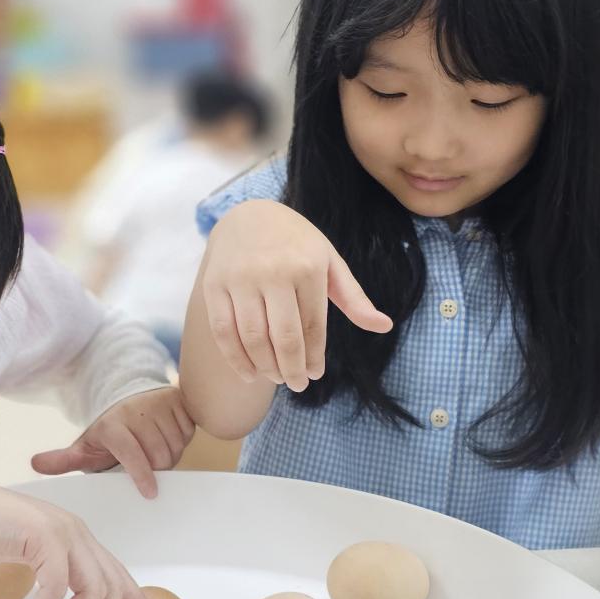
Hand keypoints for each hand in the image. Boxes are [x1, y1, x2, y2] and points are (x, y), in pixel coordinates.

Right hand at [0, 471, 152, 598]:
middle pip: (110, 588)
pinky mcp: (42, 538)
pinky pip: (55, 588)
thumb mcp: (26, 554)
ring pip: (91, 591)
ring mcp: (61, 532)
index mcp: (75, 536)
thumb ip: (50, 570)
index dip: (134, 597)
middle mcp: (76, 532)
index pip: (116, 570)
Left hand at [29, 387, 193, 498]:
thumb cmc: (109, 432)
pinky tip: (167, 435)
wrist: (132, 400)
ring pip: (176, 446)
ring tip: (154, 449)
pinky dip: (181, 439)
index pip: (131, 452)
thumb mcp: (86, 446)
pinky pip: (188, 432)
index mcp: (113, 424)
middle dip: (156, 468)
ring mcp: (159, 403)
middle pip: (159, 456)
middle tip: (145, 465)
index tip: (149, 493)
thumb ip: (64, 459)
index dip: (141, 474)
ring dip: (170, 455)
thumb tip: (35, 464)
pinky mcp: (179, 400)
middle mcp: (137, 410)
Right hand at [201, 200, 392, 390]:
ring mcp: (240, 278)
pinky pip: (223, 331)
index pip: (313, 327)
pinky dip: (235, 359)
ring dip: (266, 367)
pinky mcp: (214, 284)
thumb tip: (384, 326)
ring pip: (252, 338)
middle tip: (297, 385)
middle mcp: (273, 272)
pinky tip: (249, 373)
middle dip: (292, 370)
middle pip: (284, 338)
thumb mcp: (329, 262)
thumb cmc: (296, 244)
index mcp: (307, 267)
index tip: (315, 374)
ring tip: (276, 377)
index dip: (314, 358)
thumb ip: (354, 297)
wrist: (248, 213)